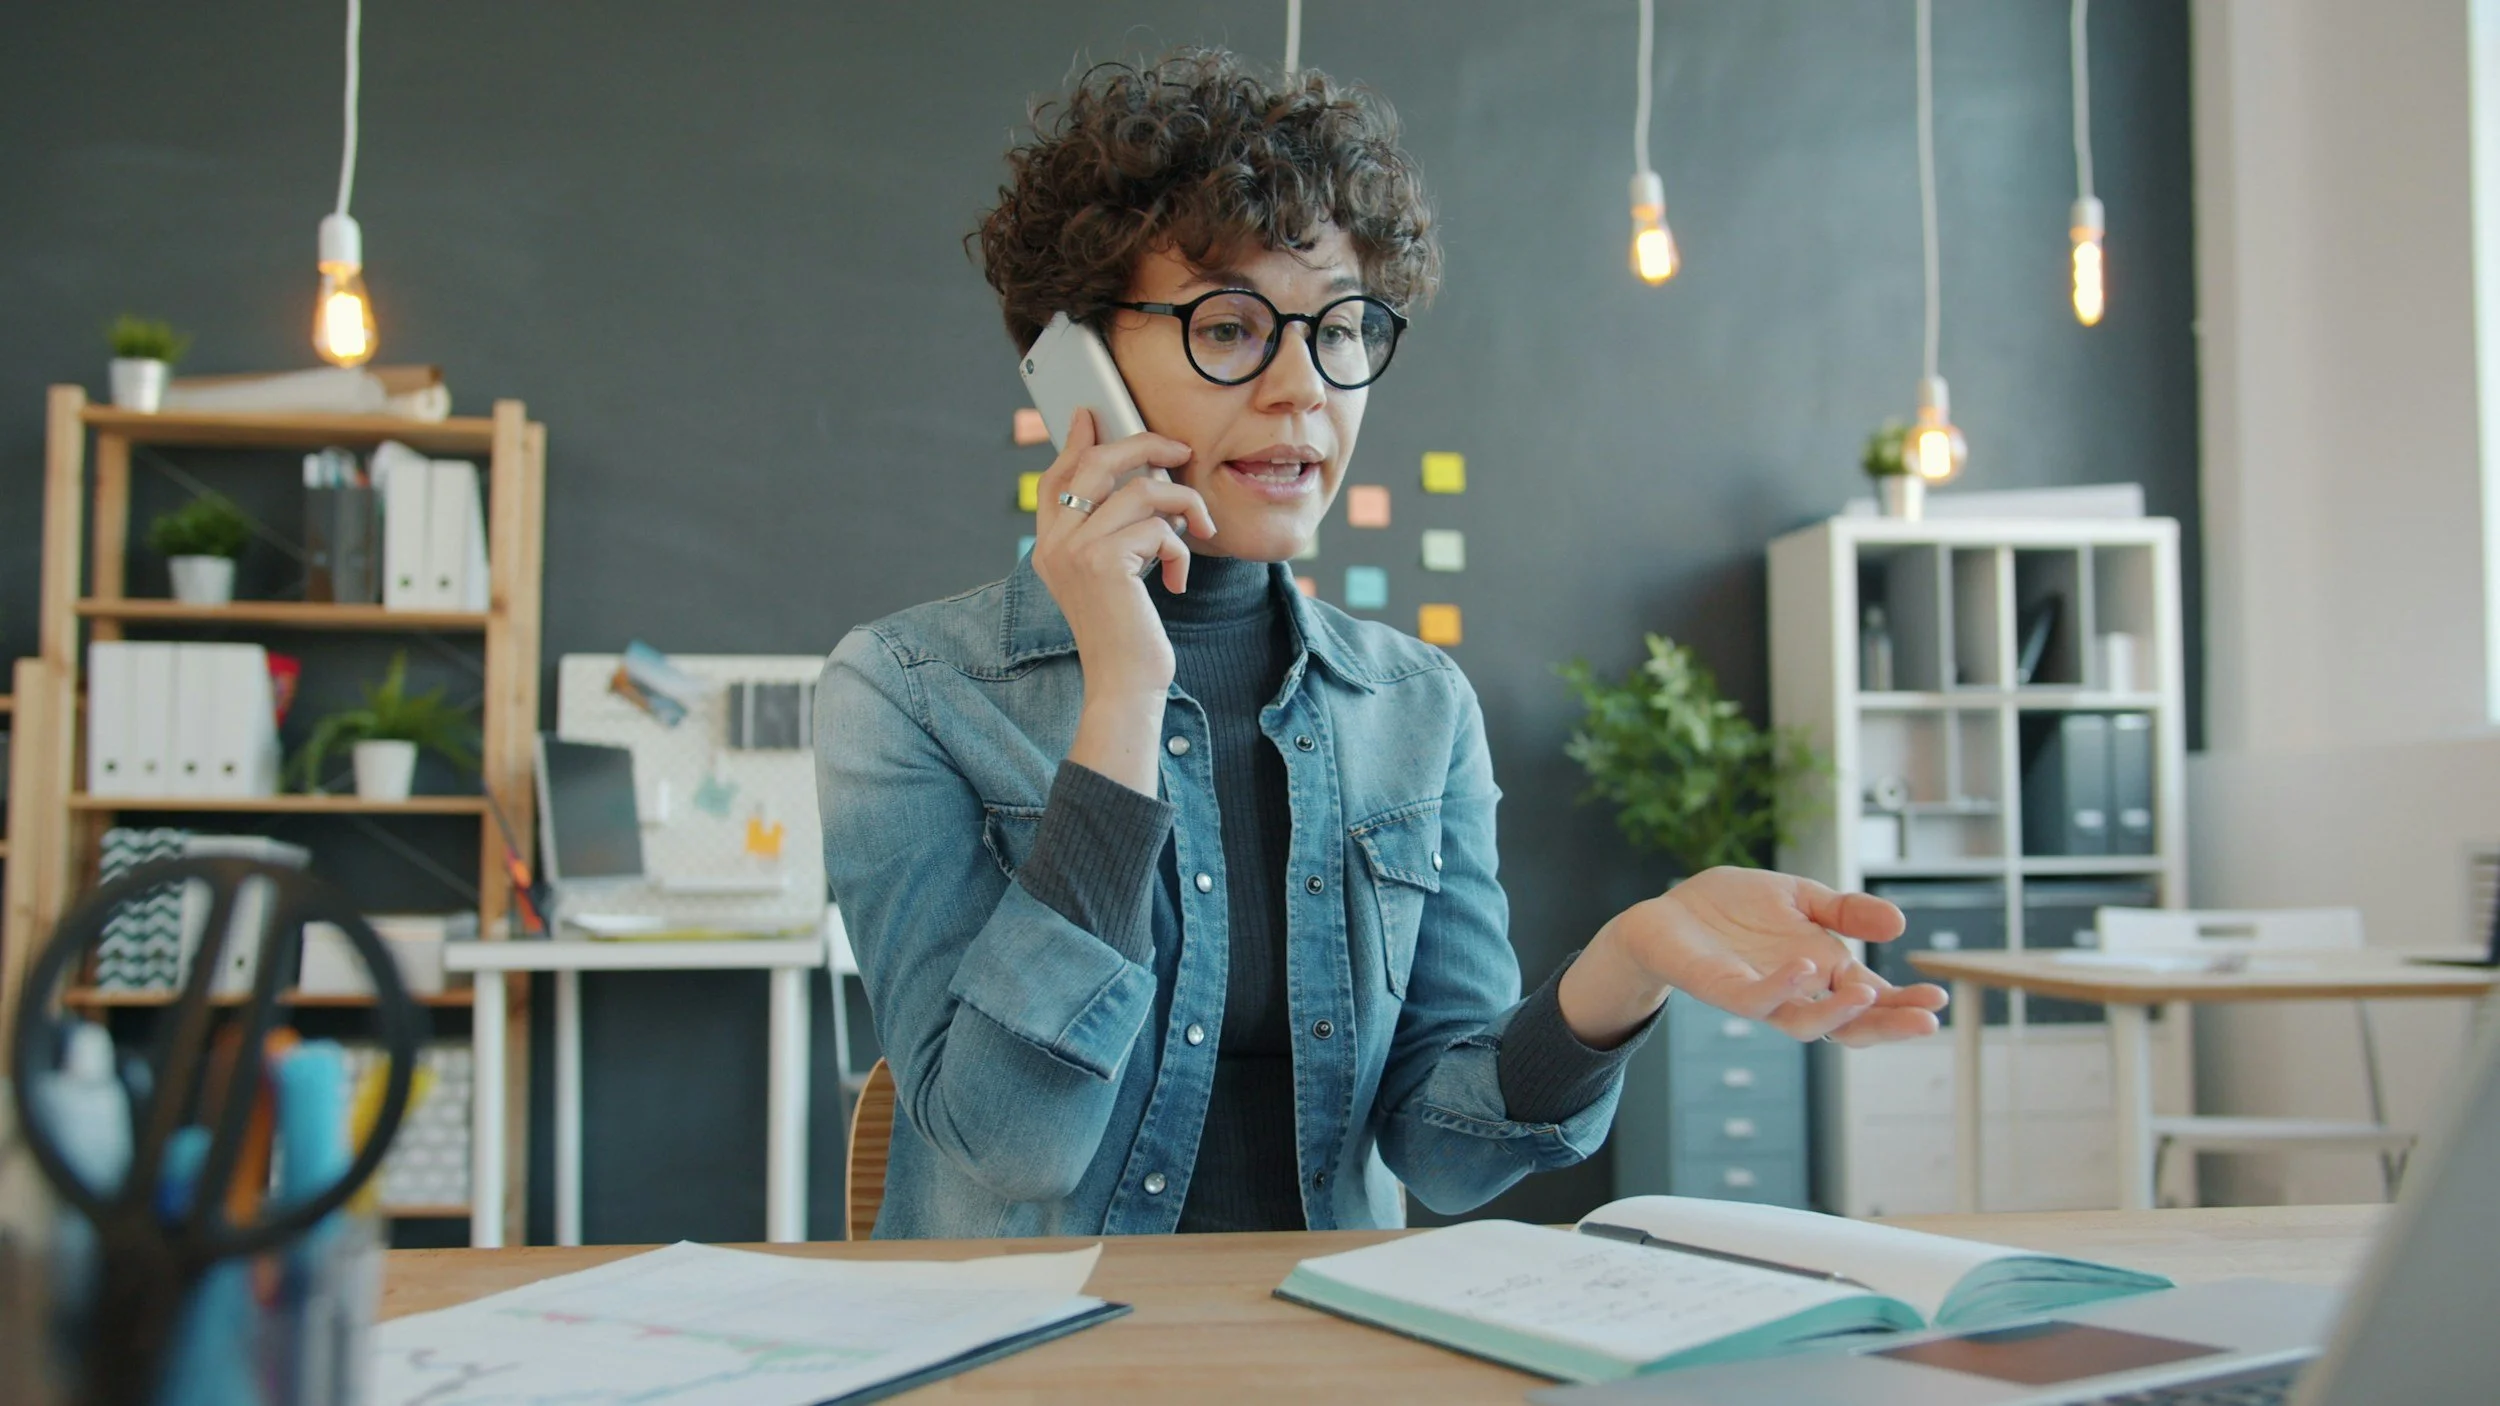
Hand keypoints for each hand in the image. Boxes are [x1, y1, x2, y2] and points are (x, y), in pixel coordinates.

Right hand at [1028, 407, 1215, 700]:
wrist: (1125, 684)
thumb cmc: (1127, 633)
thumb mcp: (1112, 576)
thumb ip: (1111, 532)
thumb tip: (1140, 480)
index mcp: (1050, 547)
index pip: (1057, 477)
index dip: (1075, 441)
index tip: (1092, 414)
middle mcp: (1055, 545)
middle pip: (1096, 464)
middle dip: (1145, 445)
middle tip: (1180, 450)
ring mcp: (1076, 551)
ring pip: (1141, 491)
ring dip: (1183, 504)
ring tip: (1199, 526)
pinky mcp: (1105, 563)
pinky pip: (1158, 528)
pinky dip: (1180, 551)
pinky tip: (1177, 579)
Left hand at [1594, 867, 1947, 1045]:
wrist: (1667, 913)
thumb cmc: (1733, 911)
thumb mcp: (1800, 898)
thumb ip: (1845, 911)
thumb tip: (1899, 924)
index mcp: (1822, 974)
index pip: (1871, 1000)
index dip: (1904, 1004)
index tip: (1940, 999)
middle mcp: (1796, 993)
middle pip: (1849, 1025)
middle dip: (1888, 1024)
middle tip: (1927, 1021)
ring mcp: (1760, 996)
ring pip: (1804, 1024)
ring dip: (1838, 1013)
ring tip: (1868, 992)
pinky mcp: (1723, 990)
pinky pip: (1754, 1000)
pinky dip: (1781, 987)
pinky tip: (1803, 967)